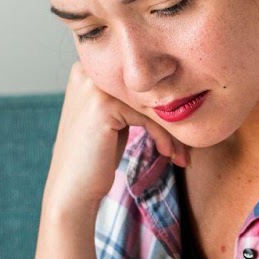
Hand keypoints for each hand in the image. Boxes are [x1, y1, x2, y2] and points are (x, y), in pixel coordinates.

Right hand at [42, 62, 190, 217]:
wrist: (72, 190)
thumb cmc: (97, 157)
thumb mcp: (114, 119)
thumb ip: (131, 98)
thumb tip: (175, 87)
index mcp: (90, 68)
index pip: (140, 81)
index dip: (164, 103)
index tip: (182, 129)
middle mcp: (89, 70)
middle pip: (147, 90)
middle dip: (172, 117)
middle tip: (186, 145)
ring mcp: (94, 86)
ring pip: (151, 103)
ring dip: (172, 131)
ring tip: (181, 154)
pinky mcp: (104, 104)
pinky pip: (148, 117)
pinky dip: (163, 137)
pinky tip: (168, 154)